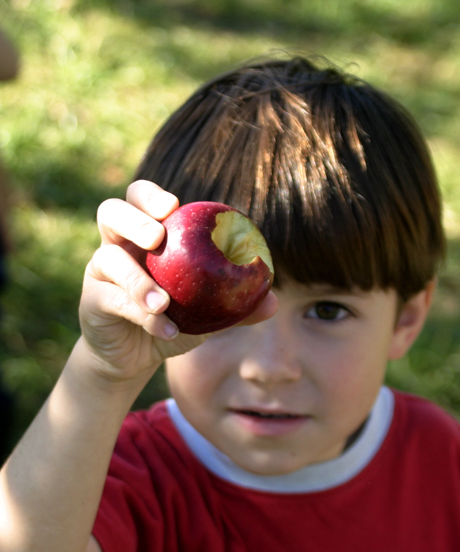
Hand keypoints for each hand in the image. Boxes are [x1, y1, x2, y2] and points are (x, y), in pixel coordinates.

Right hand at [79, 180, 277, 381]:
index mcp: (147, 235)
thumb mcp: (208, 312)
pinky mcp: (92, 301)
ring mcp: (101, 271)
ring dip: (137, 278)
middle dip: (133, 219)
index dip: (151, 195)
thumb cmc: (176, 320)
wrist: (138, 355)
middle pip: (110, 212)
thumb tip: (274, 302)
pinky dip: (143, 316)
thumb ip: (237, 305)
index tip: (174, 205)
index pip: (141, 199)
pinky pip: (115, 301)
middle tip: (156, 238)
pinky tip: (165, 329)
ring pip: (106, 257)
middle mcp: (118, 245)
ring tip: (162, 301)